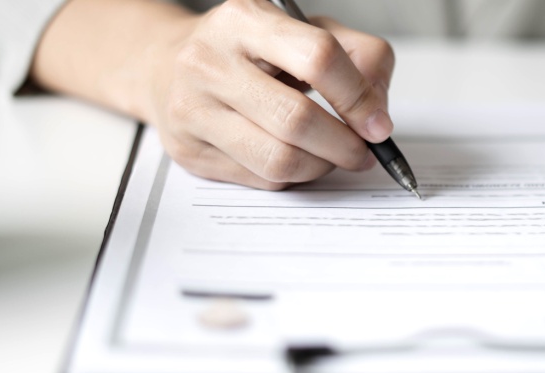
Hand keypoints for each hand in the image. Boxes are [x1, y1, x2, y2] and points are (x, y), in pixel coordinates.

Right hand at [31, 0, 393, 189]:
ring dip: (321, 167)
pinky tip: (296, 160)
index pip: (318, 58)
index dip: (358, 97)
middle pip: (297, 120)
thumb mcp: (307, 31)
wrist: (167, 65)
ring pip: (278, 160)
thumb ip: (359, 58)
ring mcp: (193, 110)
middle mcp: (210, 62)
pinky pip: (261, 180)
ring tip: (332, 157)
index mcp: (245, 20)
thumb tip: (378, 115)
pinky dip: (292, 177)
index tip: (377, 124)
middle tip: (362, 152)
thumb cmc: (249, 51)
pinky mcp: (190, 151)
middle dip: (343, 145)